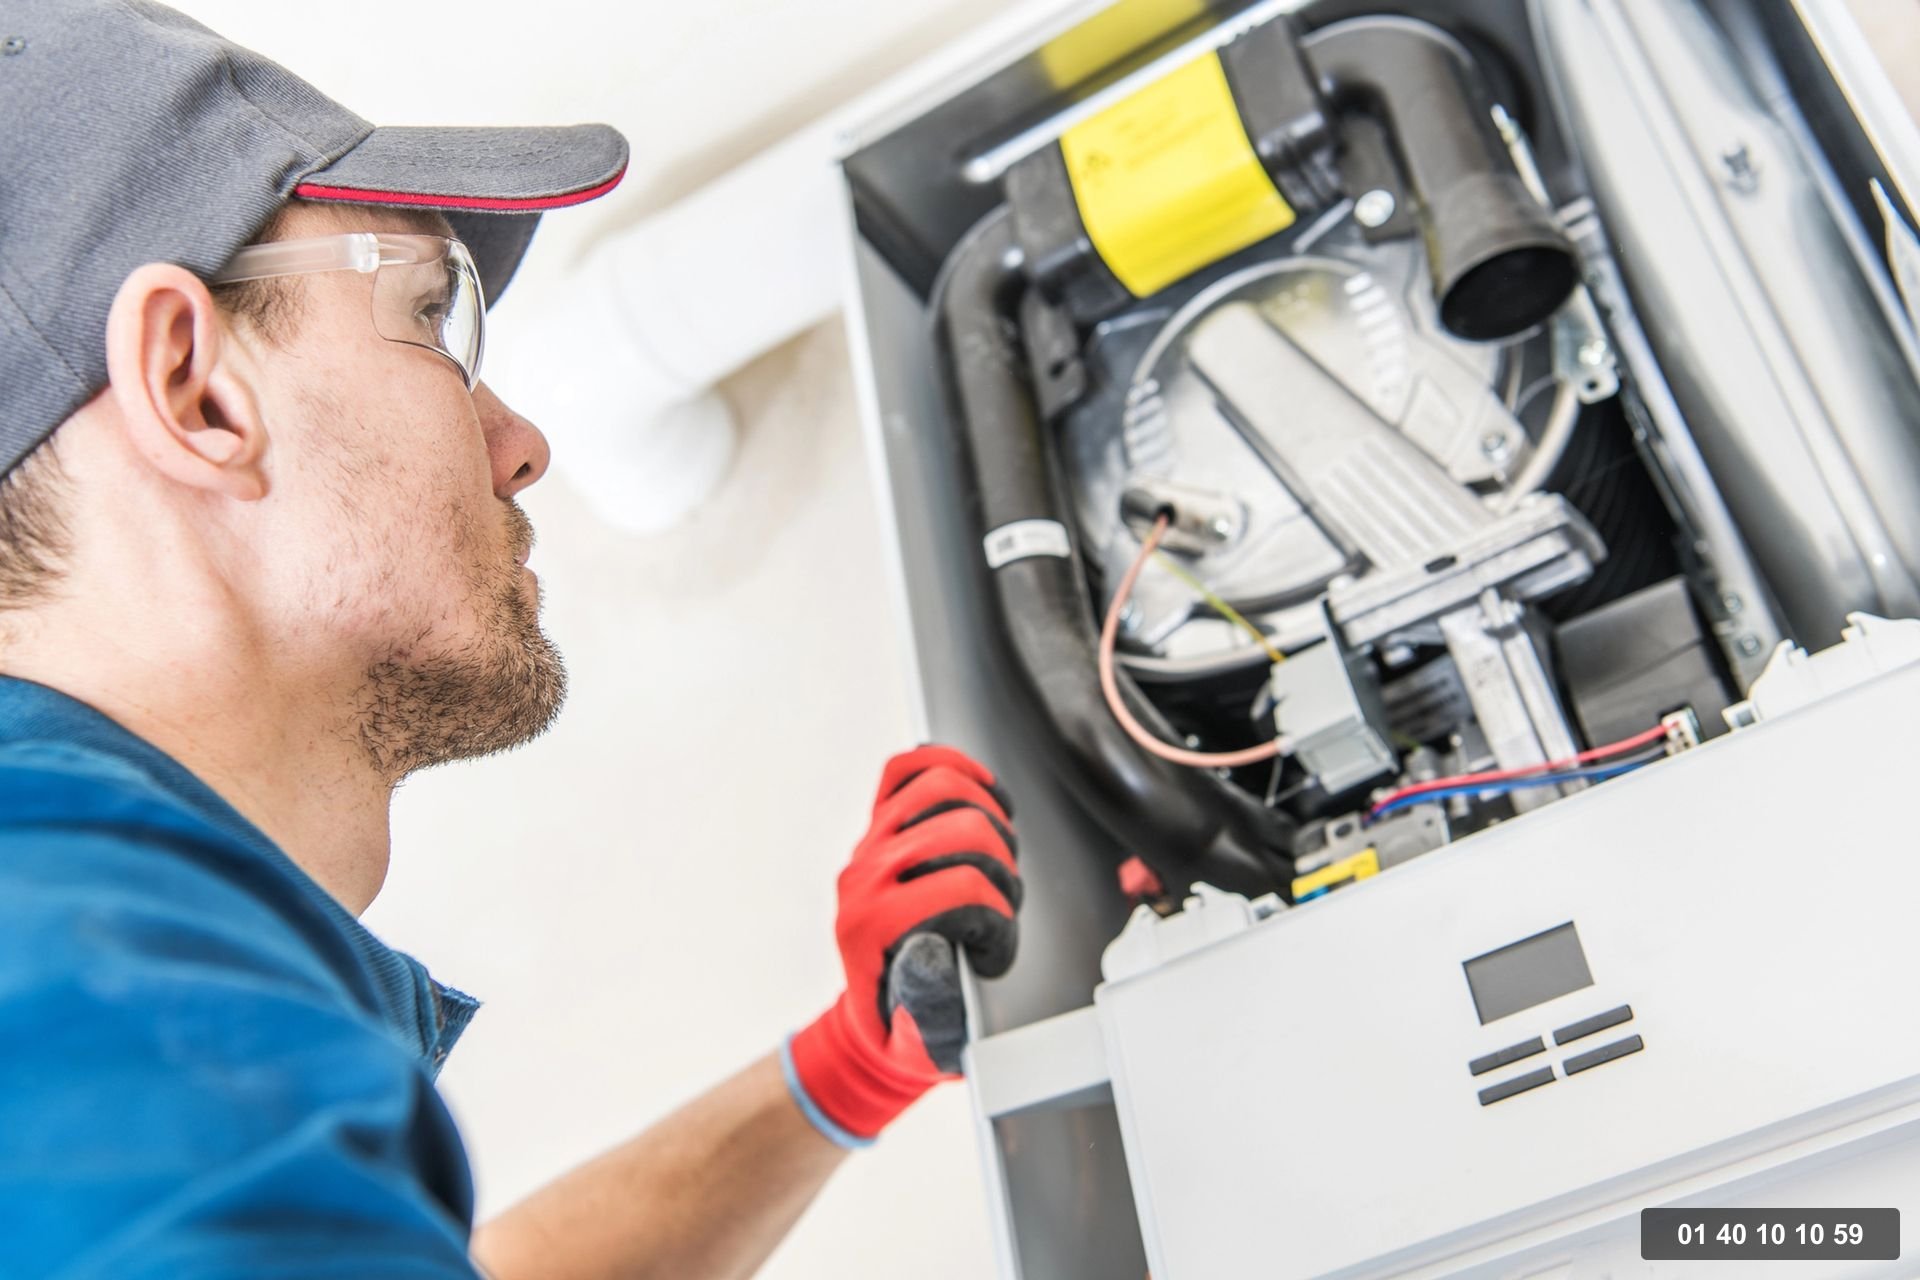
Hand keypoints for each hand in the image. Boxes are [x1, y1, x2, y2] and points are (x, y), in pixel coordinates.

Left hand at [784, 745, 1021, 1145]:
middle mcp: (863, 876)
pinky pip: (909, 769)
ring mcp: (869, 843)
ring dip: (990, 819)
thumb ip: (930, 1005)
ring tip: (997, 859)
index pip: (963, 889)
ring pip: (943, 788)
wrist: (874, 1015)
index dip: (998, 921)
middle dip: (1003, 868)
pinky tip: (983, 793)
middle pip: (965, 830)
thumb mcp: (923, 1040)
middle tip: (1000, 906)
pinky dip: (952, 767)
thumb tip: (934, 945)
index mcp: (870, 927)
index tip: (991, 954)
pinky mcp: (879, 824)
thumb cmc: (906, 1028)